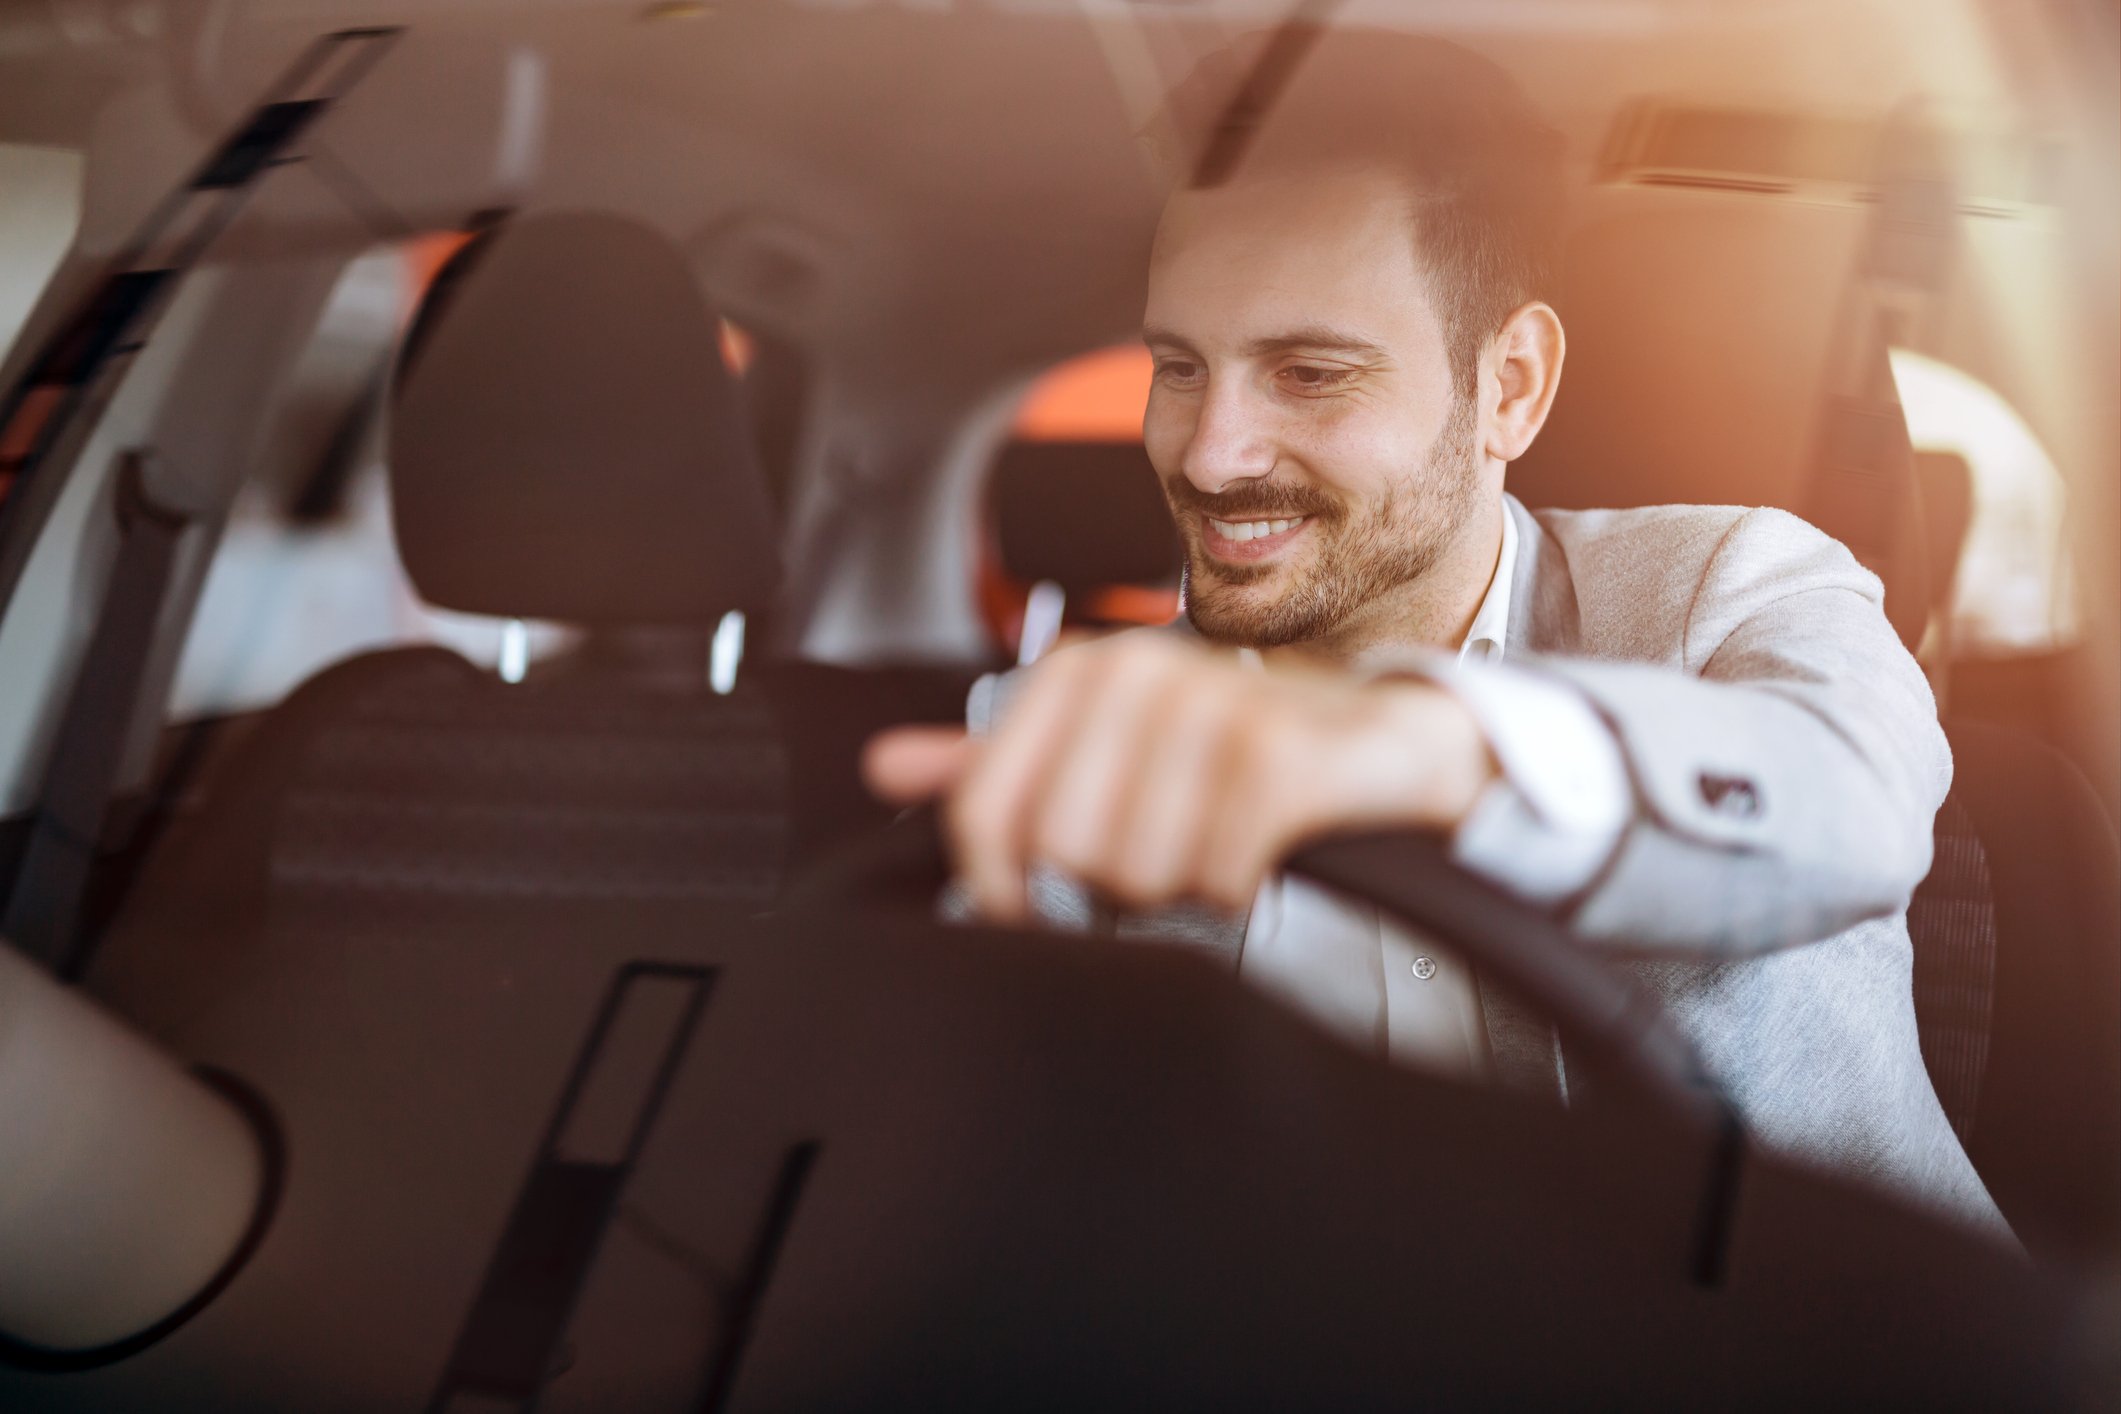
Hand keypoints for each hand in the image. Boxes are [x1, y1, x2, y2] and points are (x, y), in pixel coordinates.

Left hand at [863, 633, 1496, 921]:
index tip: (1035, 908)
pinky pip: (1214, 875)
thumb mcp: (1108, 746)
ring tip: (1215, 845)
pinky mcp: (1278, 755)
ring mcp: (1211, 705)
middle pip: (1061, 853)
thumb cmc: (1233, 753)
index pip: (983, 814)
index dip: (999, 888)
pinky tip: (1261, 853)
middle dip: (1114, 883)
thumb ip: (998, 760)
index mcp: (1080, 670)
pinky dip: (1237, 887)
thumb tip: (881, 765)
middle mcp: (1138, 670)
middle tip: (1166, 853)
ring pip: (1136, 871)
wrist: (1382, 745)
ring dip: (1183, 887)